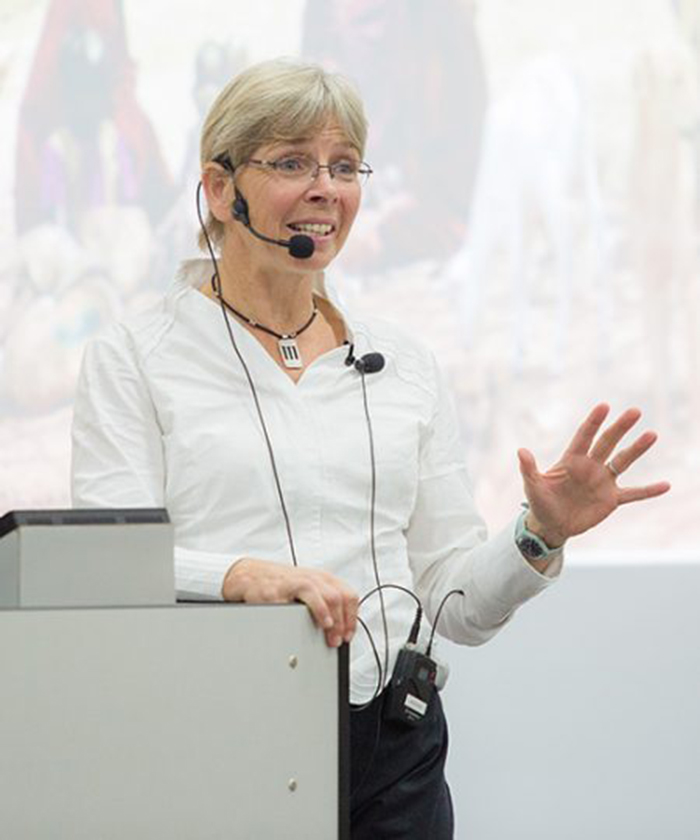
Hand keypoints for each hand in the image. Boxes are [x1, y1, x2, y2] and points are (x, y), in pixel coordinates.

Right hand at [222, 558, 358, 648]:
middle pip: (336, 598)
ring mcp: (293, 584)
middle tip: (335, 640)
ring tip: (327, 630)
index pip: (348, 595)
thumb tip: (342, 629)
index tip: (348, 634)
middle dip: (340, 623)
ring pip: (319, 595)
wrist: (251, 575)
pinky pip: (289, 606)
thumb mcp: (310, 587)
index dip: (351, 618)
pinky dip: (297, 619)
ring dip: (326, 616)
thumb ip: (327, 601)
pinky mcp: (276, 592)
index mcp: (322, 579)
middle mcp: (311, 579)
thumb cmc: (283, 584)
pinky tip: (300, 626)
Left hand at [517, 404, 670, 545]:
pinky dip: (649, 491)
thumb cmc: (540, 503)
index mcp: (571, 460)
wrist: (551, 525)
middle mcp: (590, 466)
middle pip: (607, 443)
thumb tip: (521, 451)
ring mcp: (602, 482)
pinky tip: (666, 485)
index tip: (604, 406)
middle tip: (635, 411)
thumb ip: (529, 469)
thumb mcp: (533, 487)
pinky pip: (633, 494)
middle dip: (620, 427)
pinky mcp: (611, 499)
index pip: (584, 436)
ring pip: (623, 462)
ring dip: (637, 449)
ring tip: (652, 434)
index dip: (593, 422)